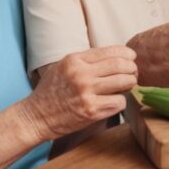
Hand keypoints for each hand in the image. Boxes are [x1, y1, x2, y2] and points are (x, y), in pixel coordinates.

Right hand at [21, 46, 137, 140]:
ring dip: (129, 84)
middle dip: (132, 68)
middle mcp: (81, 74)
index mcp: (75, 60)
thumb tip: (115, 55)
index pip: (112, 51)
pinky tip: (114, 102)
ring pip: (124, 82)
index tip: (131, 58)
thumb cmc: (51, 91)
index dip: (127, 54)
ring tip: (126, 86)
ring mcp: (86, 93)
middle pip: (121, 65)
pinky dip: (121, 101)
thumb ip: (86, 60)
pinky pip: (120, 102)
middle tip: (133, 73)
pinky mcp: (91, 111)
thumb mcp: (64, 66)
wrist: (35, 117)